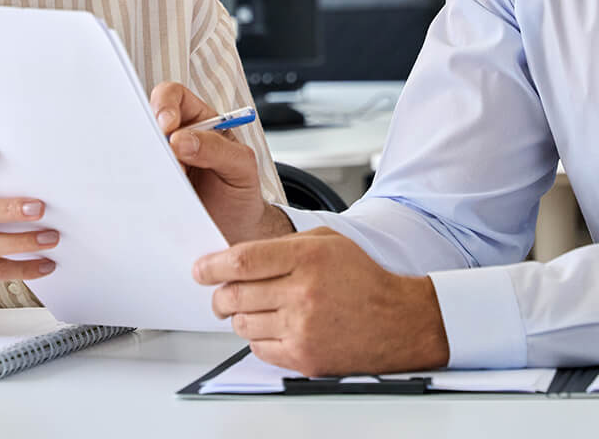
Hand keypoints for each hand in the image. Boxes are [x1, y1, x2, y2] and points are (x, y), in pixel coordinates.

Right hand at [150, 81, 288, 243]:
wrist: (236, 230)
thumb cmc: (240, 190)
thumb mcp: (241, 166)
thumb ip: (217, 149)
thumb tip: (181, 140)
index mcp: (198, 122)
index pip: (174, 97)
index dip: (165, 104)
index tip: (168, 126)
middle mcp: (174, 139)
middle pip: (147, 120)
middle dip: (148, 134)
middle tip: (159, 156)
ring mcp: (160, 163)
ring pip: (138, 151)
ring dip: (146, 163)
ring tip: (165, 181)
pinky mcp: (151, 187)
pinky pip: (136, 181)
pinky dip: (140, 185)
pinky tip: (156, 196)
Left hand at [194, 228, 449, 375]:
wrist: (398, 321)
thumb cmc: (362, 279)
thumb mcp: (328, 242)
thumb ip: (283, 245)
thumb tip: (236, 257)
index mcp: (307, 257)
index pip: (241, 261)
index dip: (211, 266)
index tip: (200, 270)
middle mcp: (302, 292)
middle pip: (234, 295)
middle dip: (220, 295)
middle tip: (222, 294)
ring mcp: (302, 327)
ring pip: (242, 323)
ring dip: (240, 317)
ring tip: (256, 309)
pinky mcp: (303, 356)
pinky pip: (258, 348)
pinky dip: (258, 338)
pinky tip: (274, 327)